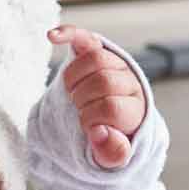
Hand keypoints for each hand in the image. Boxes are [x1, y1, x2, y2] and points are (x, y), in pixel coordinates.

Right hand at [48, 25, 145, 164]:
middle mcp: (130, 81)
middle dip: (83, 100)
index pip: (111, 107)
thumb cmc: (108, 137)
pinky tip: (52, 37)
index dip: (91, 119)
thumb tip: (99, 133)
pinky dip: (68, 35)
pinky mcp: (97, 50)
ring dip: (75, 79)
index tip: (88, 127)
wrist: (109, 120)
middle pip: (104, 81)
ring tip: (74, 93)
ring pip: (95, 58)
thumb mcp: (112, 154)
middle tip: (80, 109)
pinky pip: (85, 37)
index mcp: (136, 108)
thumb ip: (112, 152)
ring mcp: (114, 63)